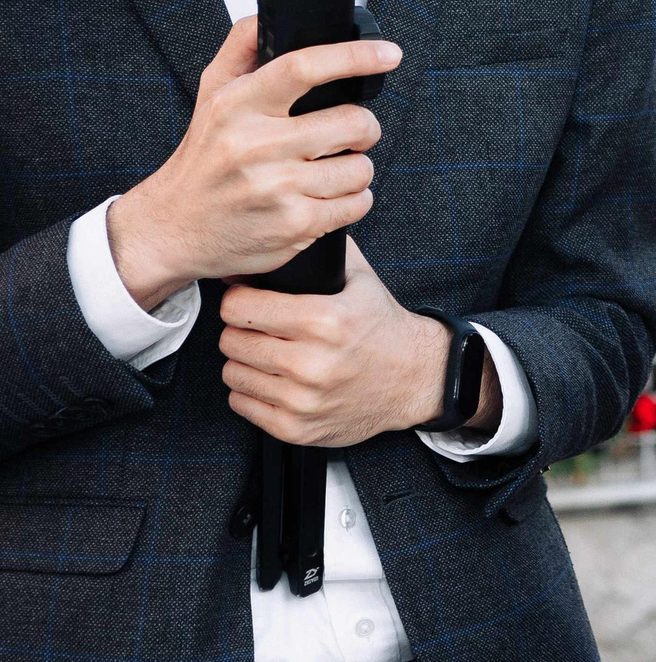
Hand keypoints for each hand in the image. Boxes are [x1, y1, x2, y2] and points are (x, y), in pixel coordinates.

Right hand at [111, 17, 399, 309]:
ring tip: (328, 169)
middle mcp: (254, 145)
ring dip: (356, 167)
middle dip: (364, 127)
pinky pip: (358, 203)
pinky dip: (353, 199)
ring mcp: (275, 188)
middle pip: (352, 122)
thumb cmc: (203, 158)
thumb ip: (242, 48)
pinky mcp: (294, 225)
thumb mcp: (210, 94)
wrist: (172, 228)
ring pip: (361, 167)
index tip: (389, 54)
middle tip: (350, 132)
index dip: (355, 56)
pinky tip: (325, 197)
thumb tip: (272, 13)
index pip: (304, 67)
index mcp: (236, 106)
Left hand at [218, 238, 470, 446]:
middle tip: (263, 328)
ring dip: (247, 362)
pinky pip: (242, 404)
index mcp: (325, 320)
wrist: (416, 378)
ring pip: (233, 373)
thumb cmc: (382, 327)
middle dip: (244, 330)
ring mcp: (304, 399)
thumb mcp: (359, 280)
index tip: (250, 301)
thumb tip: (272, 233)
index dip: (240, 300)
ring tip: (271, 354)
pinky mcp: (297, 428)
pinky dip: (253, 391)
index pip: (239, 307)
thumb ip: (319, 252)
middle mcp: (313, 362)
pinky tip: (276, 380)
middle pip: (232, 340)